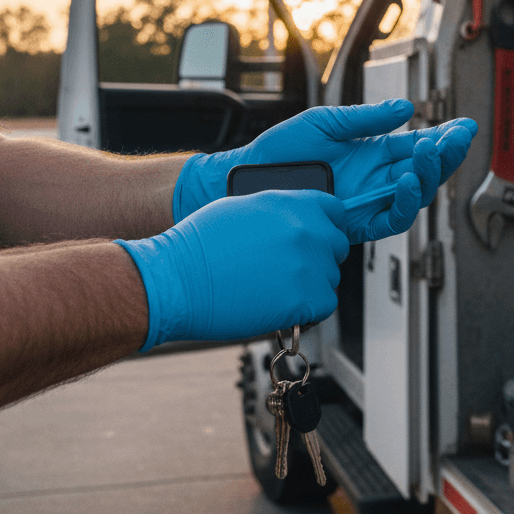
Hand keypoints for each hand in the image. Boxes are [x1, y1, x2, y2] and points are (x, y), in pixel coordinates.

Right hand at [117, 190, 351, 350]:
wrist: (177, 280)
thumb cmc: (198, 246)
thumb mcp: (242, 208)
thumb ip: (277, 212)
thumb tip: (293, 222)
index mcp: (291, 202)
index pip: (335, 212)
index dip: (326, 228)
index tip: (316, 241)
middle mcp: (305, 229)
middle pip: (336, 248)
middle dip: (318, 259)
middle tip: (289, 271)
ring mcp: (308, 264)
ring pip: (330, 279)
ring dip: (310, 287)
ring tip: (275, 290)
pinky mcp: (305, 298)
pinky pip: (324, 306)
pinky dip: (307, 311)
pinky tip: (280, 307)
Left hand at [173, 99, 476, 243]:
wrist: (248, 176)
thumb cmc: (279, 151)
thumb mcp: (325, 122)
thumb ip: (366, 118)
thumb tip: (406, 109)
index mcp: (373, 153)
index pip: (418, 146)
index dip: (444, 138)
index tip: (464, 125)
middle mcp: (375, 179)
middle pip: (425, 172)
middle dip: (446, 154)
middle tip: (457, 137)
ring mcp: (367, 201)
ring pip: (414, 196)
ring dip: (428, 174)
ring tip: (429, 151)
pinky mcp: (354, 222)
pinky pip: (390, 219)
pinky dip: (403, 201)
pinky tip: (404, 181)